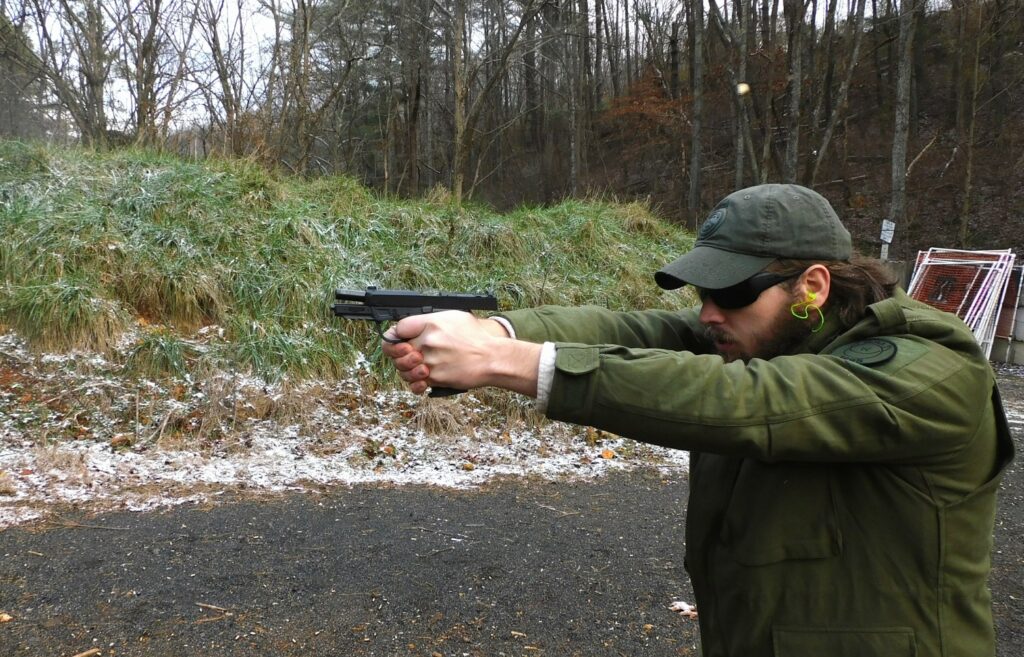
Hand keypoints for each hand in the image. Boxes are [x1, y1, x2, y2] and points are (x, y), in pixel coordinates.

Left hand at [381, 312, 540, 396]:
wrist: (492, 358)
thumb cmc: (476, 338)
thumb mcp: (454, 317)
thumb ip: (430, 320)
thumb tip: (411, 326)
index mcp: (431, 323)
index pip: (398, 328)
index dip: (394, 335)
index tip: (396, 339)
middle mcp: (427, 341)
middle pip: (396, 350)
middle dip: (398, 354)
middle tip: (407, 355)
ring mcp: (430, 361)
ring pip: (403, 368)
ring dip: (407, 369)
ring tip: (418, 367)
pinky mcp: (435, 378)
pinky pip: (415, 383)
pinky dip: (416, 383)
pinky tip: (421, 379)